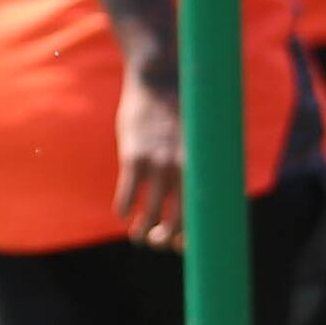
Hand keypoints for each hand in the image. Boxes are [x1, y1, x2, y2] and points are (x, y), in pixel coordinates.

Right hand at [112, 75, 187, 251]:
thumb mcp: (200, 138)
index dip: (191, 237)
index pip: (201, 214)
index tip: (181, 247)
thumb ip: (201, 164)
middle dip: (165, 240)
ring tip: (138, 236)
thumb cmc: (182, 111)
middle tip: (156, 243)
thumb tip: (202, 194)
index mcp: (202, 167)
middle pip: (175, 222)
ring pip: (149, 214)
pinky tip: (123, 212)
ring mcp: (158, 164)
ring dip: (142, 232)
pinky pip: (126, 196)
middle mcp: (183, 170)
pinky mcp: (134, 156)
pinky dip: (124, 209)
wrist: (160, 77)